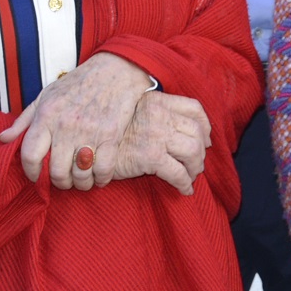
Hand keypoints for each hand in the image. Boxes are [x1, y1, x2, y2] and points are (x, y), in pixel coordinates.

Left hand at [0, 51, 153, 187]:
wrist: (115, 69)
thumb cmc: (78, 82)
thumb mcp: (45, 95)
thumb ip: (23, 120)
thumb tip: (2, 140)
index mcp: (47, 116)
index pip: (30, 155)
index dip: (31, 173)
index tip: (36, 177)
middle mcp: (66, 126)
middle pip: (56, 171)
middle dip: (59, 182)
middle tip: (63, 181)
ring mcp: (90, 131)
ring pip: (80, 174)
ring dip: (80, 183)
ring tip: (81, 181)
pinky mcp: (112, 134)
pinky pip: (104, 168)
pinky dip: (101, 179)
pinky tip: (99, 177)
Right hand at [90, 90, 212, 194]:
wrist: (85, 148)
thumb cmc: (109, 135)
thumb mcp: (133, 114)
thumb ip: (156, 115)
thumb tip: (185, 133)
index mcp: (156, 101)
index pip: (194, 108)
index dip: (205, 126)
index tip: (205, 141)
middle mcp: (159, 115)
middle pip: (197, 132)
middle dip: (201, 152)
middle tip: (196, 165)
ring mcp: (155, 135)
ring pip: (193, 151)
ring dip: (195, 168)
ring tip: (190, 176)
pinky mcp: (149, 156)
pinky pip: (178, 173)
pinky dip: (185, 183)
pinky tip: (184, 190)